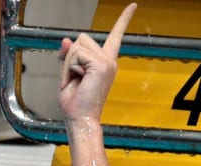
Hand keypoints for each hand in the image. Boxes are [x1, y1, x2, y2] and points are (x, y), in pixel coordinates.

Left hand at [58, 3, 135, 124]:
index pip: (115, 36)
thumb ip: (68, 55)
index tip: (133, 5)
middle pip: (81, 38)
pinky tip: (79, 81)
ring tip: (76, 81)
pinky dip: (70, 68)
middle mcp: (110, 60)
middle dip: (70, 57)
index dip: (124, 19)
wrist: (80, 119)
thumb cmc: (75, 104)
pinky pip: (75, 55)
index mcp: (105, 62)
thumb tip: (66, 40)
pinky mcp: (101, 65)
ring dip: (69, 63)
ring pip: (76, 46)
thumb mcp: (68, 74)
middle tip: (74, 79)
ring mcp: (107, 62)